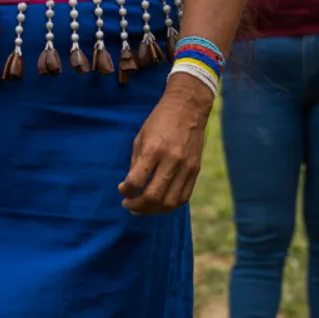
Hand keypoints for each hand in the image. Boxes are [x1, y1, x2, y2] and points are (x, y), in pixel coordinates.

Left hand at [120, 81, 209, 213]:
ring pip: (170, 202)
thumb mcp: (140, 138)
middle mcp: (172, 160)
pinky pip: (183, 197)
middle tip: (128, 204)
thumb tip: (131, 188)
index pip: (136, 181)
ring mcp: (187, 167)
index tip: (122, 190)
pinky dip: (169, 205)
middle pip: (153, 196)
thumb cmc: (159, 121)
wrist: (188, 107)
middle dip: (137, 205)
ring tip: (142, 208)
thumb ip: (136, 164)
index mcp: (154, 149)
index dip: (126, 191)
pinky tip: (159, 203)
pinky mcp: (196, 170)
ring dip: (153, 210)